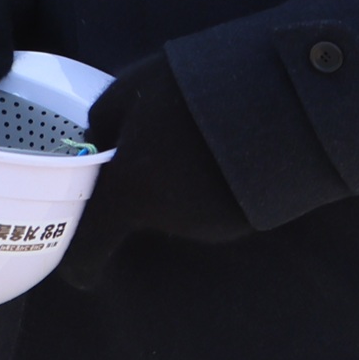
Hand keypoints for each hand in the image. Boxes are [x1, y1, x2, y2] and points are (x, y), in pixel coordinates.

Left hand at [59, 53, 252, 287]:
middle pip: (139, 212)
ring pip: (178, 206)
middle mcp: (168, 218)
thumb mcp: (128, 91)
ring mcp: (211, 224)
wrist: (280, 97)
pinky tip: (225, 146)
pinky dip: (212, 183)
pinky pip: (214, 205)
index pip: (90, 246)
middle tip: (154, 141)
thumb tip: (96, 141)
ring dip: (178, 181)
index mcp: (128, 191)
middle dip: (140, 186)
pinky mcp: (248, 220)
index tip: (79, 270)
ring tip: (196, 134)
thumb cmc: (191, 88)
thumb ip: (102, 123)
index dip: (78, 262)